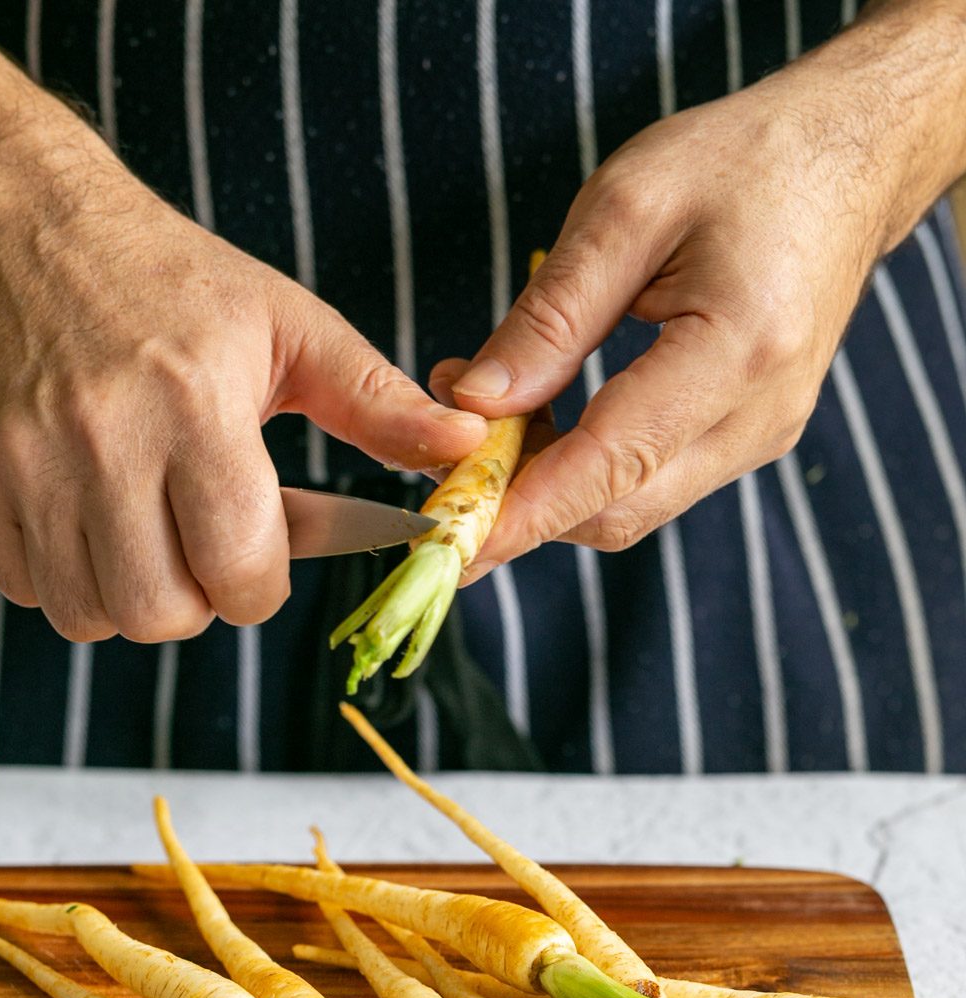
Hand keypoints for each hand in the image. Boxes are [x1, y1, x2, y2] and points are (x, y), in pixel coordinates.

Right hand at [0, 140, 485, 641]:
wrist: (19, 226)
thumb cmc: (171, 282)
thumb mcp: (290, 328)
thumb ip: (377, 402)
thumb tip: (468, 447)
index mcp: (197, 406)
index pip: (242, 575)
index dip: (261, 582)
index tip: (257, 549)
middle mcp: (101, 440)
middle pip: (162, 614)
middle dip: (196, 599)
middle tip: (198, 543)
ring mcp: (21, 463)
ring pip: (88, 615)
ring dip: (128, 594)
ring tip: (141, 526)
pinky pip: (23, 589)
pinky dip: (61, 576)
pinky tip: (83, 516)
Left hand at [435, 4, 965, 576]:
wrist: (849, 159)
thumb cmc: (742, 162)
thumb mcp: (626, 207)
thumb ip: (550, 317)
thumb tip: (473, 404)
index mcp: (738, 349)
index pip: (609, 466)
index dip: (521, 514)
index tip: (447, 543)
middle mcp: (760, 416)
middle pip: (616, 511)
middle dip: (520, 502)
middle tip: (443, 451)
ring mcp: (762, 437)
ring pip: (630, 506)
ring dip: (547, 482)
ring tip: (487, 413)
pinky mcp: (750, 439)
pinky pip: (651, 481)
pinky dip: (584, 467)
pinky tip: (541, 415)